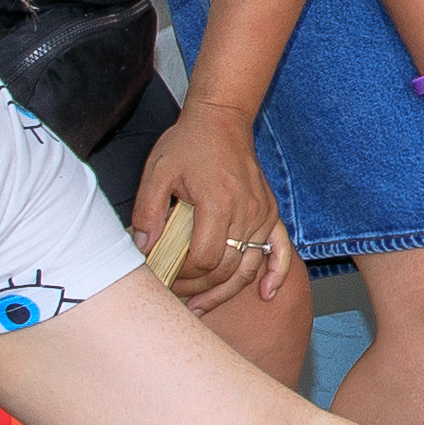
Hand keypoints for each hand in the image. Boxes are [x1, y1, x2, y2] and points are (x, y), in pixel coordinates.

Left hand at [139, 117, 296, 309]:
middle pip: (226, 269)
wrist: (222, 119)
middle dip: (199, 290)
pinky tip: (266, 293)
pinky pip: (280, 250)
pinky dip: (276, 273)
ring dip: (226, 291)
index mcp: (216, 203)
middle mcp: (244, 212)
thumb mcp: (157, 171)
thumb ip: (147, 212)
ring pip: (248, 266)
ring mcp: (261, 214)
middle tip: (176, 296)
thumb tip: (143, 250)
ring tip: (201, 306)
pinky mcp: (270, 213)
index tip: (164, 278)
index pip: (203, 260)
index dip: (183, 277)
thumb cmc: (188, 143)